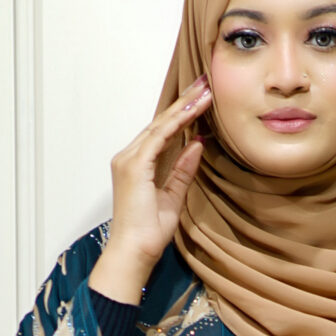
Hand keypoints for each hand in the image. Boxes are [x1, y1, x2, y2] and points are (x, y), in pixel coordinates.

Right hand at [88, 77, 211, 305]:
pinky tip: (193, 111)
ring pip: (161, 125)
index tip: (202, 98)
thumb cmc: (148, 233)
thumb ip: (183, 170)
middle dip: (185, 102)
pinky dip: (177, 123)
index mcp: (137, 164)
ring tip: (205, 91)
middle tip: (206, 83)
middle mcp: (129, 156)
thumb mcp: (173, 197)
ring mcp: (129, 160)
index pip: (163, 132)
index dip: (183, 114)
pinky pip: (159, 138)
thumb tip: (197, 145)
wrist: (134, 252)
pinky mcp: (134, 166)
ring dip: (184, 107)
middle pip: (161, 122)